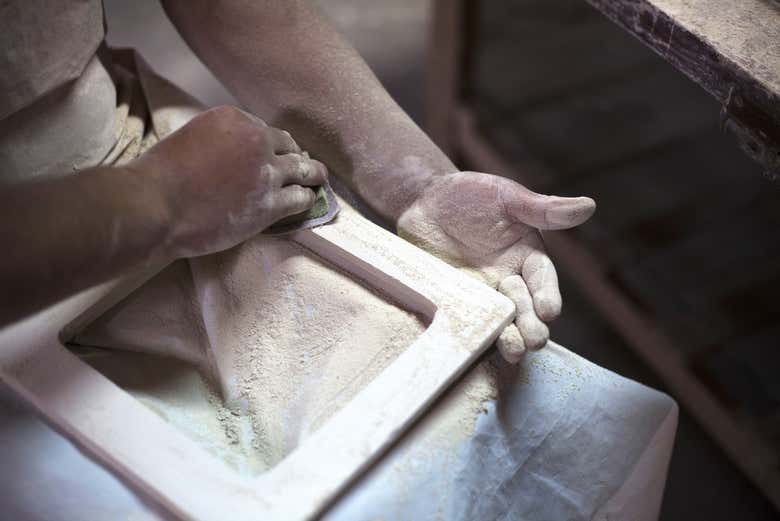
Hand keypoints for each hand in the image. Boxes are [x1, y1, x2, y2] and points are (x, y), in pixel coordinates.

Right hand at [131, 105, 326, 257]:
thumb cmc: (159, 177)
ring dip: (314, 175)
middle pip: (288, 146)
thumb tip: (232, 155)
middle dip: (295, 156)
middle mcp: (257, 140)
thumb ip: (219, 141)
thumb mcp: (191, 138)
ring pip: (305, 170)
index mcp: (235, 118)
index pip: (264, 130)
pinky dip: (308, 200)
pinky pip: (301, 198)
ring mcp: (267, 173)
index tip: (275, 154)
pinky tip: (309, 203)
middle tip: (303, 166)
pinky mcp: (270, 205)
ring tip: (319, 180)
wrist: (155, 206)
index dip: (272, 145)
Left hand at [398, 172, 594, 362]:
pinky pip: (466, 321)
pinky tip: (474, 345)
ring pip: (501, 322)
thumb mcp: (506, 197)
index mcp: (527, 256)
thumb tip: (589, 205)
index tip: (550, 311)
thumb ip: (542, 208)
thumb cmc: (470, 194)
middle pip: (526, 309)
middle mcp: (508, 280)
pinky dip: (472, 334)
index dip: (548, 295)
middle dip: (532, 325)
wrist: (423, 201)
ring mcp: (481, 294)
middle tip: (534, 340)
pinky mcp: (454, 301)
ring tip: (513, 350)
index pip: (543, 279)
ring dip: (509, 338)